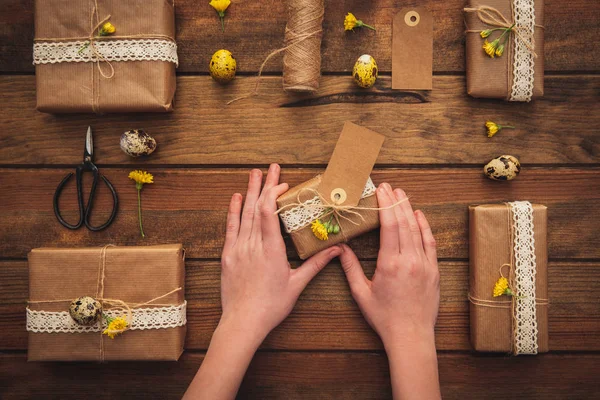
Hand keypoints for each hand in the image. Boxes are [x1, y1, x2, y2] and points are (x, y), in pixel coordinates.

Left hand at [185, 164, 341, 399]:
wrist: (243, 322)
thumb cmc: (272, 306)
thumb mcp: (297, 284)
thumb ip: (316, 264)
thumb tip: (337, 249)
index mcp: (271, 250)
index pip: (269, 212)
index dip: (275, 194)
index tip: (283, 184)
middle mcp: (253, 244)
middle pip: (257, 207)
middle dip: (265, 185)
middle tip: (272, 167)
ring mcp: (238, 248)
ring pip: (244, 214)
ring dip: (249, 192)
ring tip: (254, 173)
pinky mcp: (228, 255)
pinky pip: (231, 227)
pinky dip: (234, 211)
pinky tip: (236, 197)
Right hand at [339, 183, 439, 345]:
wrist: (411, 336)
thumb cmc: (384, 317)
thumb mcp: (361, 293)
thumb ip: (350, 268)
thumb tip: (340, 248)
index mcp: (390, 264)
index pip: (389, 226)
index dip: (385, 205)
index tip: (381, 190)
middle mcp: (410, 260)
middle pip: (404, 222)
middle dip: (395, 201)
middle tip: (389, 186)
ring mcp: (425, 264)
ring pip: (417, 229)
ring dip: (409, 209)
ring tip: (402, 194)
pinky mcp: (434, 270)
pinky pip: (430, 242)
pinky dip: (425, 226)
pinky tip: (419, 215)